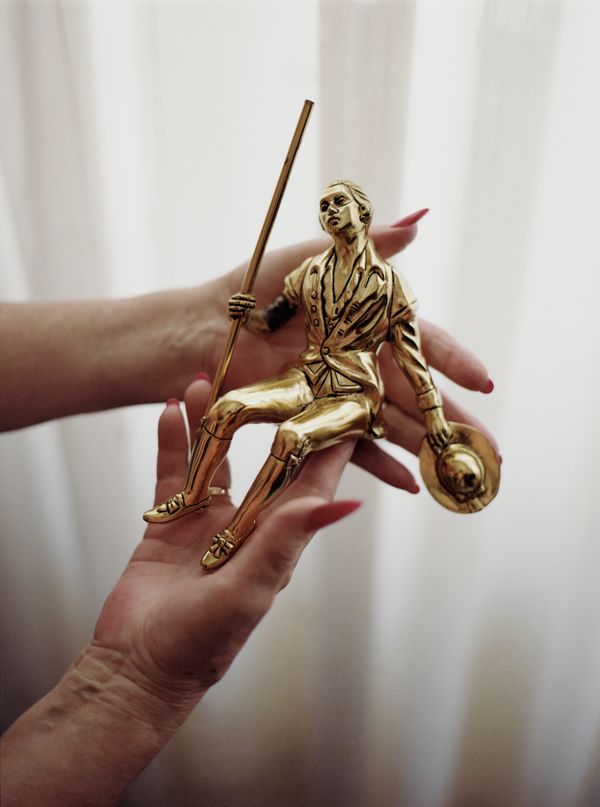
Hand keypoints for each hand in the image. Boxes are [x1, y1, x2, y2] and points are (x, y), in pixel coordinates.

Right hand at [92, 378, 359, 705]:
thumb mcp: (249, 589)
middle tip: (266, 373)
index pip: (311, 482)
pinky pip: (172, 474)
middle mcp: (246, 526)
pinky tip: (168, 410)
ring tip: (204, 380)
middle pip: (261, 460)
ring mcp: (207, 522)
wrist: (138, 667)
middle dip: (264, 417)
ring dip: (210, 421)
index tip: (340, 397)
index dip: (327, 442)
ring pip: (214, 458)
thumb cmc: (202, 643)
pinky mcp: (170, 524)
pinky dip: (170, 442)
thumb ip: (288, 540)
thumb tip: (348, 503)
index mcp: (276, 541)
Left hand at [211, 219, 497, 491]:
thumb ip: (368, 246)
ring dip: (424, 446)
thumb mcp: (314, 257)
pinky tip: (408, 483)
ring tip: (456, 469)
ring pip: (392, 423)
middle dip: (452, 417)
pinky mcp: (313, 418)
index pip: (421, 343)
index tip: (483, 381)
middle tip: (488, 444)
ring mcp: (339, 392)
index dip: (453, 362)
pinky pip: (350, 446)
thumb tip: (422, 219)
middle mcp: (360, 361)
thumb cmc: (254, 284)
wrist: (206, 324)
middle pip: (416, 393)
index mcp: (366, 323)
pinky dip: (378, 464)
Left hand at [424, 407, 451, 453]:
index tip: (439, 453)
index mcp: (430, 434)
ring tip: (447, 442)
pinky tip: (449, 436)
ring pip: (444, 439)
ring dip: (446, 441)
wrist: (432, 413)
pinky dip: (448, 436)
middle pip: (440, 443)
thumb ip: (433, 436)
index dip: (436, 449)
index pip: (433, 444)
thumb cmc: (430, 422)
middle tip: (445, 448)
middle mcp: (434, 433)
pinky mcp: (443, 427)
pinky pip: (447, 434)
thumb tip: (438, 444)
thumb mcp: (430, 429)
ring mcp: (439, 431)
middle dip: (442, 446)